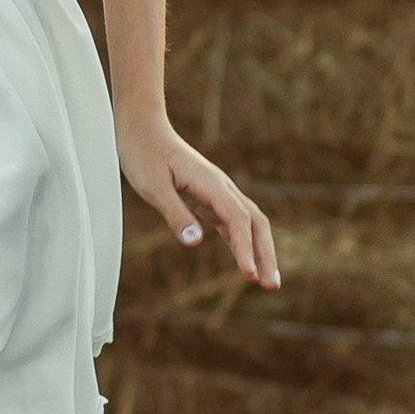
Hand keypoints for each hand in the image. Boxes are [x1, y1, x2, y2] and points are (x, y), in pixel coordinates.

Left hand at [118, 118, 278, 285]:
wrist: (143, 128)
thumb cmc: (144, 154)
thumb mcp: (153, 186)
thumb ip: (175, 213)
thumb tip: (195, 242)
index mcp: (211, 183)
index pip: (238, 219)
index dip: (245, 248)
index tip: (249, 274)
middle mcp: (221, 188)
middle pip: (255, 222)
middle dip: (266, 254)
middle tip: (271, 285)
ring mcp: (218, 192)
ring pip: (248, 223)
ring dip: (259, 251)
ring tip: (265, 281)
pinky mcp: (209, 198)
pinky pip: (233, 223)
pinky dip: (243, 243)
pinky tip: (246, 262)